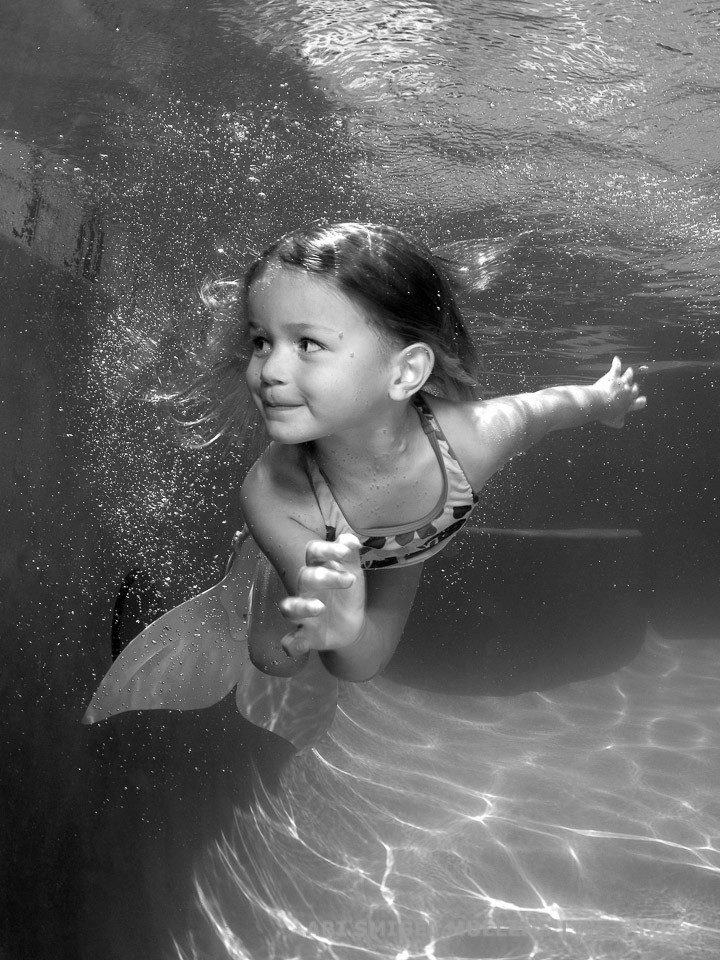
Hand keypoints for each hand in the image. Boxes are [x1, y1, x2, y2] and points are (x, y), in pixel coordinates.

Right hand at [279, 534, 365, 657]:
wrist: (353, 625)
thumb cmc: (347, 593)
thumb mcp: (353, 571)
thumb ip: (350, 555)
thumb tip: (351, 540)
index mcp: (318, 569)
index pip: (313, 552)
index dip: (327, 549)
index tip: (345, 552)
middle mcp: (306, 590)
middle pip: (304, 577)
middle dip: (322, 577)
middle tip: (347, 581)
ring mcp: (304, 614)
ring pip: (290, 608)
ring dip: (302, 607)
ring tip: (320, 607)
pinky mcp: (305, 636)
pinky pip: (291, 641)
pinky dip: (292, 644)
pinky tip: (301, 645)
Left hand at [594, 356, 646, 427]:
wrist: (599, 403)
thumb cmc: (606, 413)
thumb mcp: (613, 422)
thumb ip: (619, 422)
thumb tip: (621, 424)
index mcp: (629, 404)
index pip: (639, 402)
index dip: (641, 401)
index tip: (643, 399)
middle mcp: (628, 393)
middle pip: (634, 388)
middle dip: (634, 387)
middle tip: (634, 385)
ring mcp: (621, 383)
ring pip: (628, 377)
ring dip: (629, 373)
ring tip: (630, 370)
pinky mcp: (613, 377)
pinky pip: (616, 368)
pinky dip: (616, 363)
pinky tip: (616, 359)